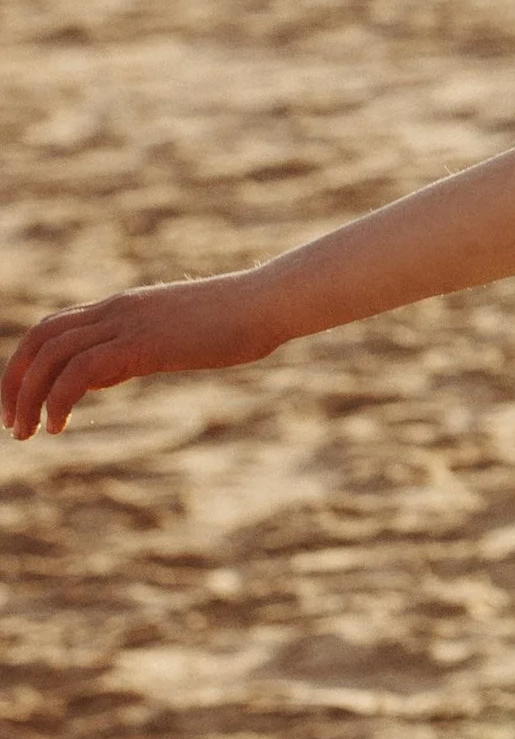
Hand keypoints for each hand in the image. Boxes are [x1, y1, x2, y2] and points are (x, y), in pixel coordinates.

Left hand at [3, 272, 280, 439]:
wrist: (265, 304)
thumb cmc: (235, 325)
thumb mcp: (173, 340)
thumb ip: (132, 352)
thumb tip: (101, 375)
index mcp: (121, 308)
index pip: (53, 328)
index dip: (28, 365)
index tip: (24, 401)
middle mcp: (115, 311)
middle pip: (40, 339)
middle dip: (16, 381)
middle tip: (12, 423)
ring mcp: (126, 324)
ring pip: (52, 355)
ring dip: (29, 397)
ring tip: (27, 434)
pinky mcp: (140, 344)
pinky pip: (80, 371)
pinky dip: (59, 399)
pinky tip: (60, 426)